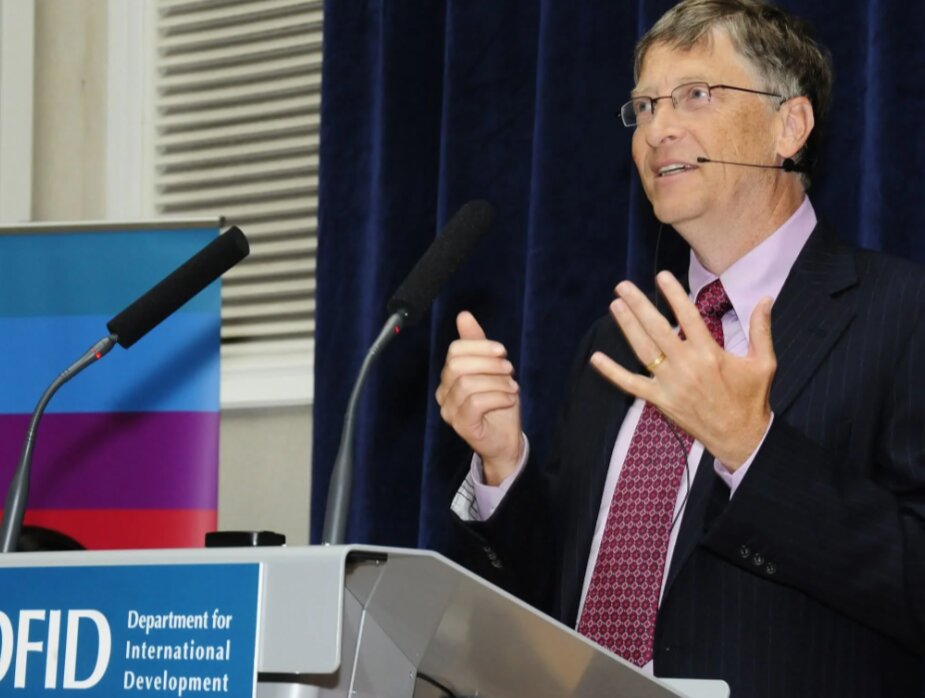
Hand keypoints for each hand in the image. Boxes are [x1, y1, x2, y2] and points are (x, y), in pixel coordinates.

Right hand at [435, 311, 522, 484]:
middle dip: (489, 363)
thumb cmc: (498, 404)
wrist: (505, 440)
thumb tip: (463, 315)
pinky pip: (474, 403)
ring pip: (468, 384)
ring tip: (513, 387)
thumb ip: (477, 344)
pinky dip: (497, 397)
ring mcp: (449, 411)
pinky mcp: (462, 425)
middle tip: (509, 370)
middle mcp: (444, 393)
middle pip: (457, 365)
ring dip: (497, 382)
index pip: (455, 350)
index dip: (480, 347)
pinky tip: (510, 399)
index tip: (502, 351)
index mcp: (449, 376)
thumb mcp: (491, 369)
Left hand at [591, 271, 775, 470]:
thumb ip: (761, 329)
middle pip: (658, 329)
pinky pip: (632, 384)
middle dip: (639, 305)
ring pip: (644, 350)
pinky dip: (612, 372)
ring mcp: (671, 383)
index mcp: (710, 353)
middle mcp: (687, 366)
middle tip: (622, 286)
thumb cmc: (752, 398)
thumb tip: (765, 298)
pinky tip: (596, 358)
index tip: (661, 276)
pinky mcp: (660, 400)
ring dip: (627, 327)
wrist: (740, 437)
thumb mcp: (763, 362)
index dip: (673, 294)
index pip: (688, 316)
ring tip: (615, 306)